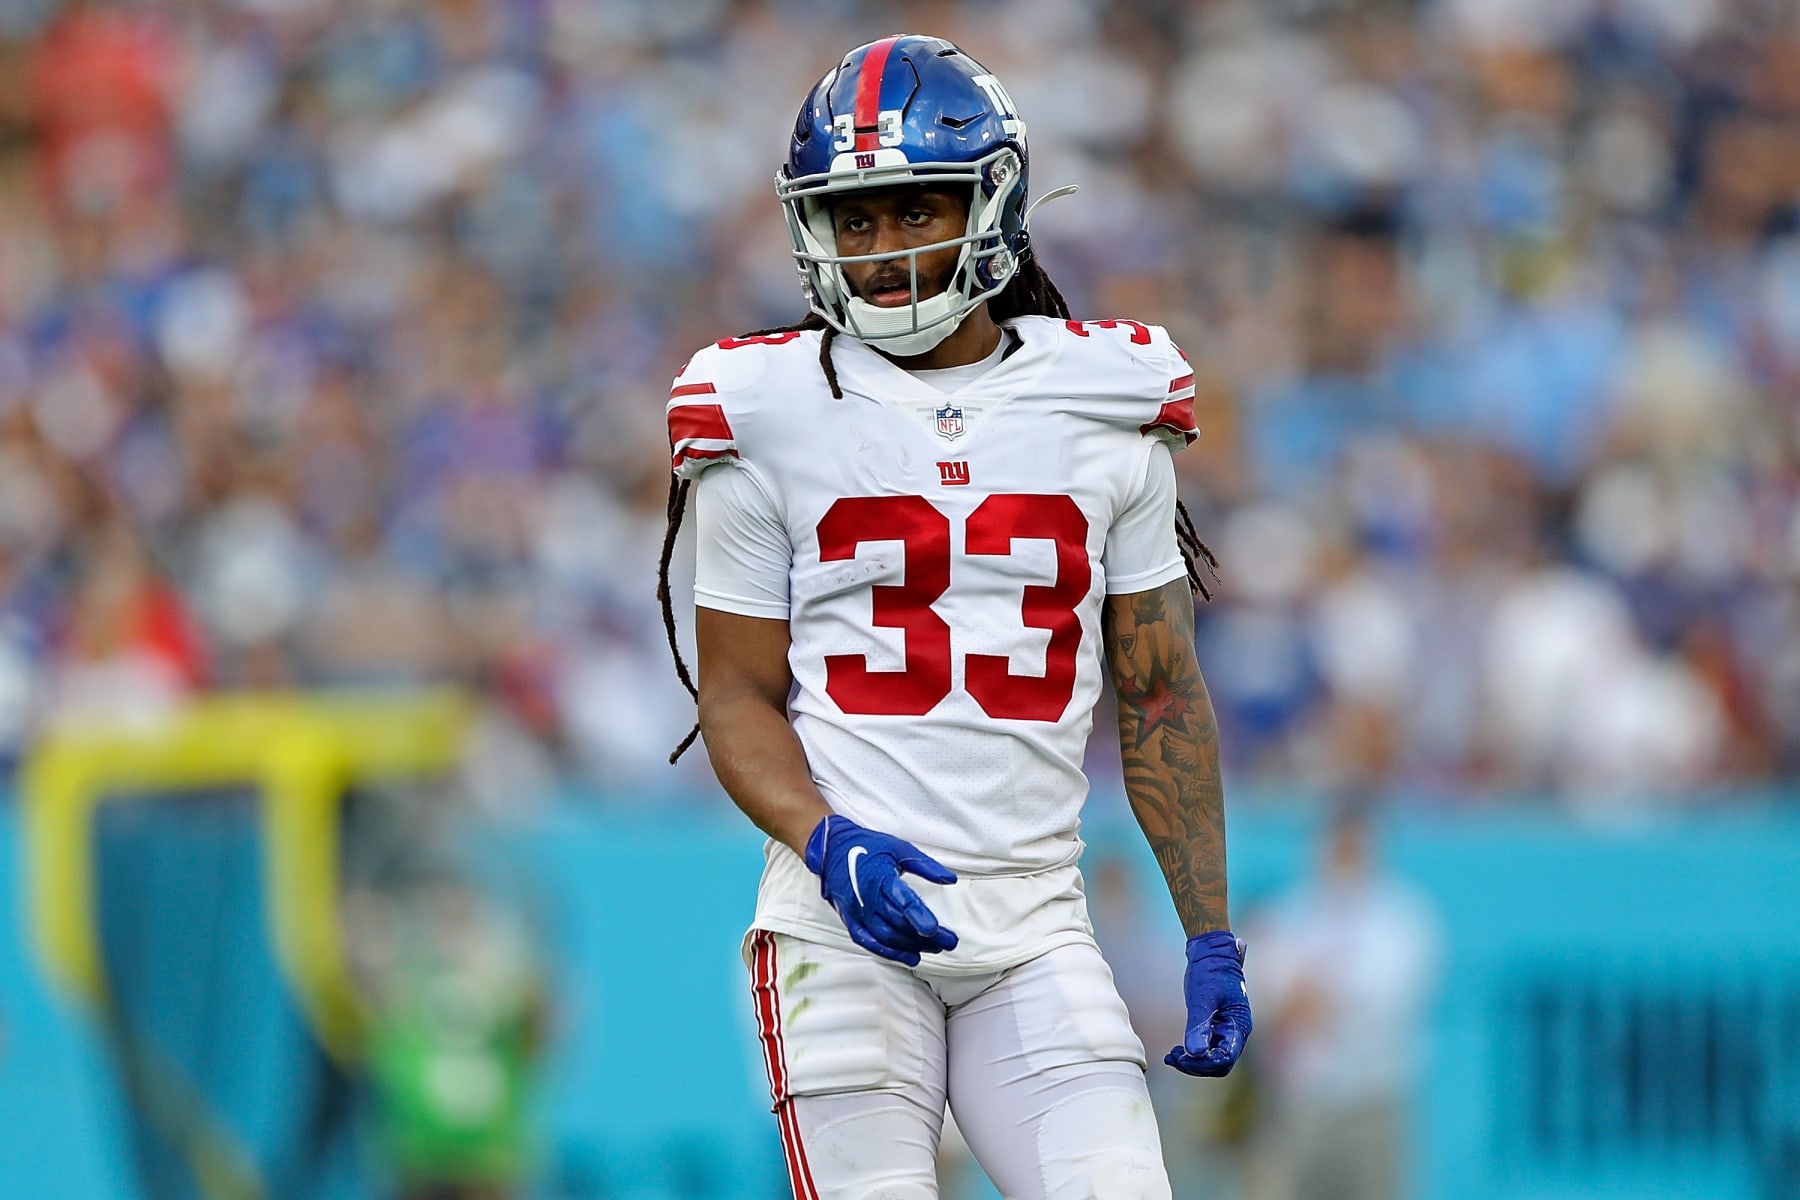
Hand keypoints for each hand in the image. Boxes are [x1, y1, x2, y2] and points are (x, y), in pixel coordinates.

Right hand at [803, 815, 958, 965]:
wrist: (831, 850)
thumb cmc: (867, 847)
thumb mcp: (899, 848)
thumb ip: (925, 865)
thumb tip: (950, 879)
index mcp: (880, 876)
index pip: (901, 900)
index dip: (918, 915)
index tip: (934, 929)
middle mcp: (867, 897)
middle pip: (898, 922)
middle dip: (925, 936)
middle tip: (948, 942)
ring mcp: (857, 911)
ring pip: (885, 936)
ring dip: (911, 946)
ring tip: (934, 949)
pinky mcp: (851, 920)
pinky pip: (870, 942)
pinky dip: (889, 953)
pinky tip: (909, 957)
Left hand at [1165, 931, 1251, 1076]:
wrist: (1212, 954)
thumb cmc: (1211, 972)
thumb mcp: (1202, 998)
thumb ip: (1199, 1025)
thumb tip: (1195, 1053)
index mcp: (1238, 1026)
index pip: (1225, 1059)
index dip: (1203, 1064)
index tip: (1182, 1058)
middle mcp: (1235, 1032)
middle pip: (1219, 1063)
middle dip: (1196, 1065)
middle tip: (1173, 1058)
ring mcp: (1226, 1030)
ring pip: (1212, 1058)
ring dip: (1193, 1061)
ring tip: (1171, 1056)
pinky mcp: (1216, 1026)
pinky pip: (1207, 1048)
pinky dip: (1192, 1052)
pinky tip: (1176, 1051)